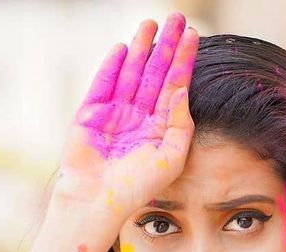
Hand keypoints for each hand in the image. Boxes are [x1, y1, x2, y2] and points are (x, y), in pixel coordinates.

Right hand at [52, 12, 197, 215]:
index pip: (175, 86)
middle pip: (155, 73)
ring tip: (151, 23)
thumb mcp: (171, 158)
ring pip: (131, 73)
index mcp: (159, 128)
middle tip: (177, 17)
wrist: (98, 201)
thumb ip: (181, 124)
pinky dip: (112, 66)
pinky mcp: (91, 113)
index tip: (194, 36)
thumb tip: (182, 89)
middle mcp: (139, 117)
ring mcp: (114, 113)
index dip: (184, 61)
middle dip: (166, 45)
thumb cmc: (137, 187)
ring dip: (141, 47)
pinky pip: (104, 83)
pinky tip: (123, 48)